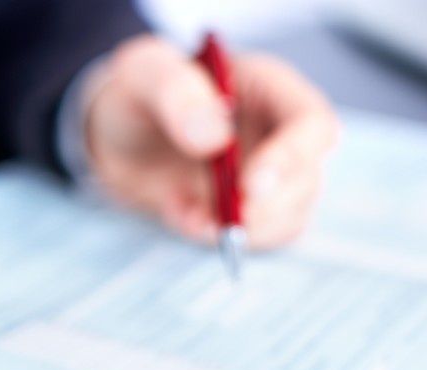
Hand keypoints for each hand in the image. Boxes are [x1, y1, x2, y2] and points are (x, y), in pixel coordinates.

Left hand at [85, 35, 338, 247]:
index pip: (311, 124)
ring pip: (288, 216)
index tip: (250, 186)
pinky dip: (217, 237)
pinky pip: (253, 237)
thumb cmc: (135, 94)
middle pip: (307, 180)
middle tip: (221, 218)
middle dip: (267, 208)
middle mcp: (278, 134)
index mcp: (269, 87)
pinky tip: (179, 214)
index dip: (292, 158)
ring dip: (243, 230)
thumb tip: (215, 137)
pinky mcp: (246, 210)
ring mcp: (266, 176)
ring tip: (188, 215)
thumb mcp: (142, 75)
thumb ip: (175, 93)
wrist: (115, 138)